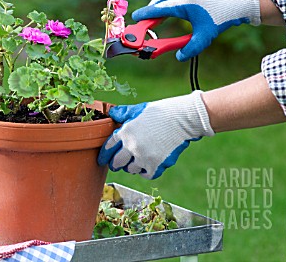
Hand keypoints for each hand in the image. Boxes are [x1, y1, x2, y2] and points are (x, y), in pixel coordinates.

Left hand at [97, 91, 213, 178]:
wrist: (182, 119)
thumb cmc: (161, 112)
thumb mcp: (139, 109)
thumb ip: (123, 112)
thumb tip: (112, 113)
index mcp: (125, 132)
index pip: (108, 147)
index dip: (104, 155)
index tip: (103, 160)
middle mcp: (131, 146)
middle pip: (117, 162)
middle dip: (115, 164)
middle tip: (116, 165)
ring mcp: (143, 157)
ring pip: (130, 169)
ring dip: (131, 166)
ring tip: (135, 162)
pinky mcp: (155, 165)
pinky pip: (145, 175)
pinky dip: (145, 171)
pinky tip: (147, 165)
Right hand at [132, 0, 260, 60]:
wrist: (234, 6)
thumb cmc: (219, 20)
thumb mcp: (205, 38)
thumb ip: (190, 49)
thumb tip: (178, 57)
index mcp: (184, 4)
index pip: (159, 8)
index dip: (145, 14)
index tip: (135, 18)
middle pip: (158, 1)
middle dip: (148, 12)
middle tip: (142, 24)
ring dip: (155, 4)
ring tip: (152, 18)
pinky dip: (162, 0)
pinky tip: (163, 10)